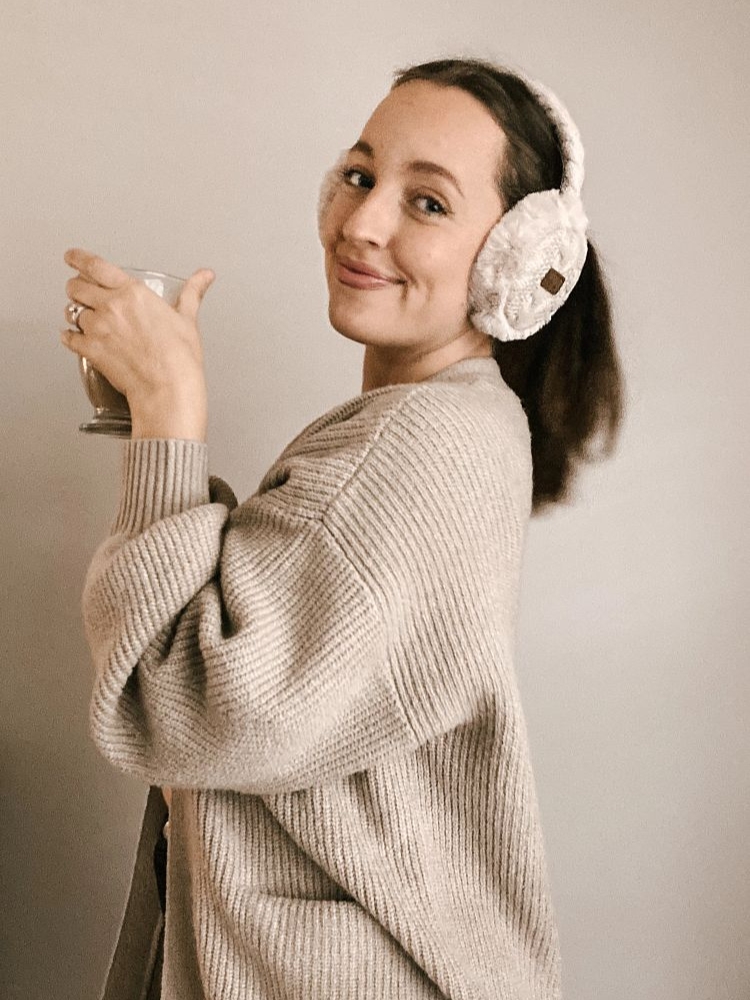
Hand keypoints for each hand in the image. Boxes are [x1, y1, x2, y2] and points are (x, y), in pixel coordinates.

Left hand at [61, 248, 215, 440]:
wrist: (168, 389)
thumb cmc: (179, 358)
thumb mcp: (187, 319)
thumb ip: (192, 293)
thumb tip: (205, 276)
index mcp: (133, 293)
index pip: (95, 266)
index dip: (78, 258)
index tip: (72, 257)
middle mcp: (111, 307)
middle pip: (77, 287)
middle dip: (76, 287)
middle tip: (80, 291)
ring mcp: (98, 328)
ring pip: (71, 311)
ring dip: (75, 313)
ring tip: (83, 318)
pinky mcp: (90, 350)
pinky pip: (69, 338)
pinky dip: (69, 337)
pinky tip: (74, 338)